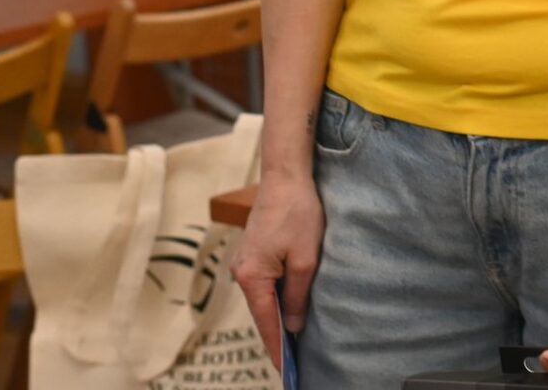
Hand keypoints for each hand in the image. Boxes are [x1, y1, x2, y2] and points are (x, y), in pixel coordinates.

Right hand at [229, 173, 322, 367]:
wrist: (285, 176)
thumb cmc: (298, 213)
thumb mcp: (305, 259)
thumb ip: (297, 295)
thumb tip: (294, 326)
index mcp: (252, 277)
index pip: (267, 323)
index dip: (278, 348)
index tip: (287, 370)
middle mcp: (241, 272)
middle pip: (261, 313)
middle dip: (277, 336)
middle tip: (295, 360)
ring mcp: (244, 262)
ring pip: (262, 299)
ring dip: (277, 317)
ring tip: (294, 339)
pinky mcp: (252, 253)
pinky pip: (263, 284)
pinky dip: (275, 299)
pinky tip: (288, 307)